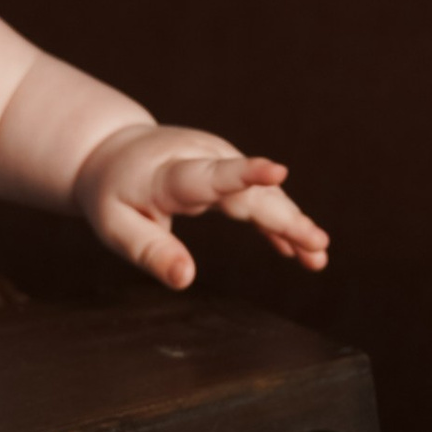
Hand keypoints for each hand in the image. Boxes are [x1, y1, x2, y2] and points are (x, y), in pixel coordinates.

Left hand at [74, 123, 331, 289]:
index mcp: (169, 173)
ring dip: (292, 223)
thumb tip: (185, 280)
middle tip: (318, 245)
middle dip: (285, 218)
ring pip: (262, 194)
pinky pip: (259, 197)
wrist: (113, 151)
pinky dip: (279, 223)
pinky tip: (299, 252)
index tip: (278, 170)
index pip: (210, 174)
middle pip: (249, 192)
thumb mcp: (116, 227)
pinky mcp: (229, 168)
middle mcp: (202, 159)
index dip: (245, 174)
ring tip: (318, 257)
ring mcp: (219, 160)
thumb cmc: (113, 193)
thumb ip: (150, 252)